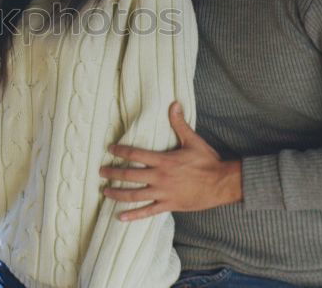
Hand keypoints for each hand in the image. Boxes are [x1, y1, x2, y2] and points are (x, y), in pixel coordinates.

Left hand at [99, 101, 242, 220]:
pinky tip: (120, 217)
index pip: (135, 155)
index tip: (110, 149)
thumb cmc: (207, 161)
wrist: (221, 184)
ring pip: (134, 195)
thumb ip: (180, 124)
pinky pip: (148, 212)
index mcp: (163, 161)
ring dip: (118, 194)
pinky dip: (133, 215)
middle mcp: (160, 177)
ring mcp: (163, 193)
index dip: (120, 151)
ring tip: (105, 191)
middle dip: (113, 173)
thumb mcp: (193, 141)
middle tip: (100, 172)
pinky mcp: (169, 205)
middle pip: (130, 175)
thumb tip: (174, 104)